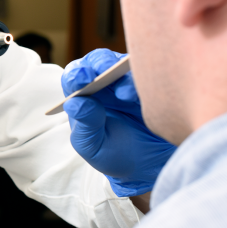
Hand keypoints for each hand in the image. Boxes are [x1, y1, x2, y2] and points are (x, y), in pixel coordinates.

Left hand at [61, 49, 174, 197]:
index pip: (74, 78)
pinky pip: (149, 74)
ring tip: (125, 94)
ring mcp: (129, 82)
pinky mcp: (153, 86)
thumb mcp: (93, 146)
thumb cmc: (114, 154)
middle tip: (103, 71)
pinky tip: (143, 96)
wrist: (150, 166)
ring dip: (123, 73)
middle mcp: (104, 85)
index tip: (81, 79)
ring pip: (123, 64)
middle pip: (98, 61)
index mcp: (84, 98)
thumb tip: (75, 103)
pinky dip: (145, 81)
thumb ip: (85, 125)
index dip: (76, 75)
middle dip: (99, 63)